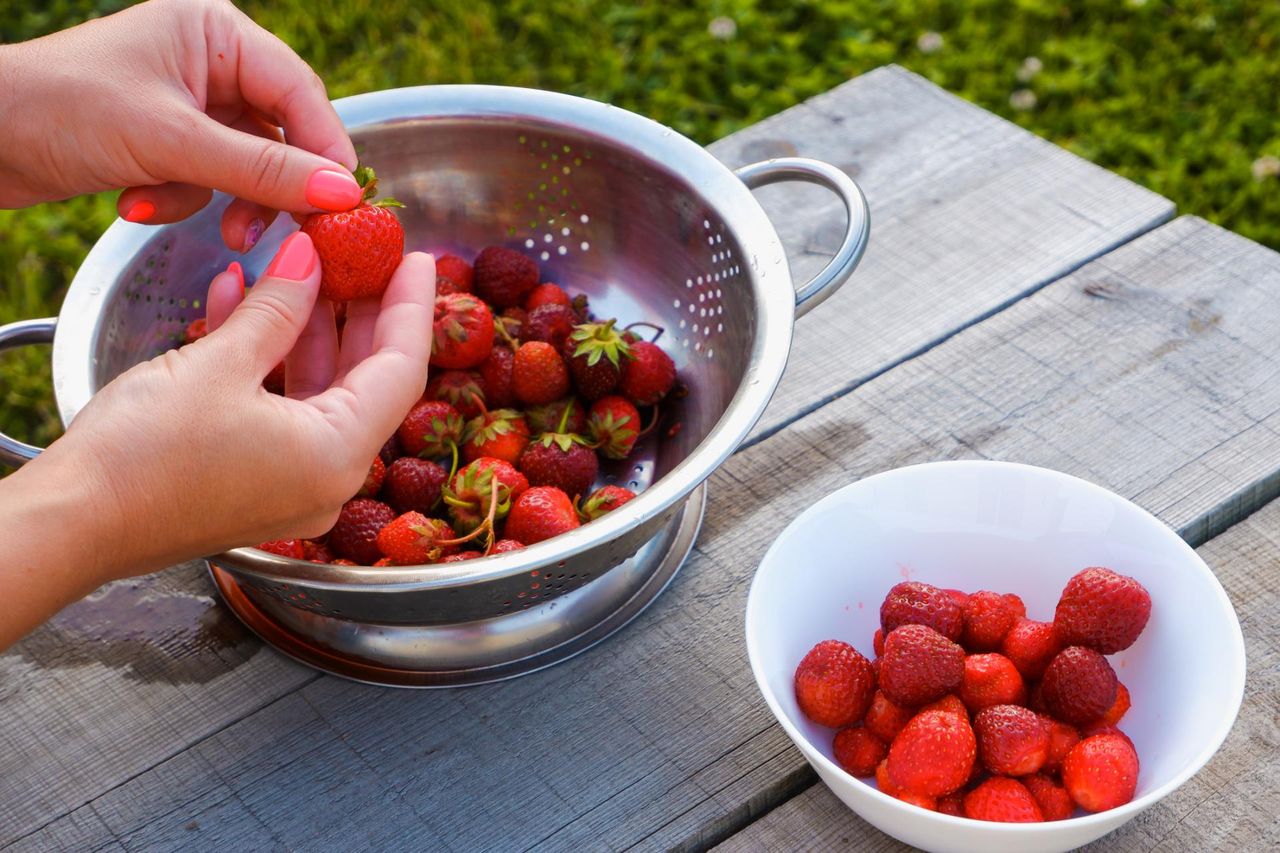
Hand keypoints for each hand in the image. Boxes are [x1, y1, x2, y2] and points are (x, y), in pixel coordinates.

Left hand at [0, 0, 359, 250]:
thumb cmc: (60, 110)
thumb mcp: (172, 142)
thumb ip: (263, 169)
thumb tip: (341, 193)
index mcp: (216, 33)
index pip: (300, 93)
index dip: (323, 151)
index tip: (340, 204)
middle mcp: (210, 61)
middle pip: (279, 134)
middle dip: (265, 187)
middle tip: (262, 230)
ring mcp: (189, 102)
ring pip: (246, 165)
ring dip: (219, 201)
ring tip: (194, 222)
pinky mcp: (168, 139)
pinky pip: (208, 178)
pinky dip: (182, 200)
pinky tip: (139, 203)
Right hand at [0, 237, 433, 647]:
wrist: (72, 524)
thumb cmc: (143, 455)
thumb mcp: (219, 364)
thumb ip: (277, 307)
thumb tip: (309, 258)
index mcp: (338, 455)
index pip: (402, 369)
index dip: (411, 306)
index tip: (420, 259)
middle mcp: (328, 479)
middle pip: (366, 380)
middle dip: (359, 311)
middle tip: (363, 255)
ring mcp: (293, 485)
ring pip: (319, 391)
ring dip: (306, 327)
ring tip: (300, 266)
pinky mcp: (257, 483)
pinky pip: (283, 410)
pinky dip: (269, 360)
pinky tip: (244, 302)